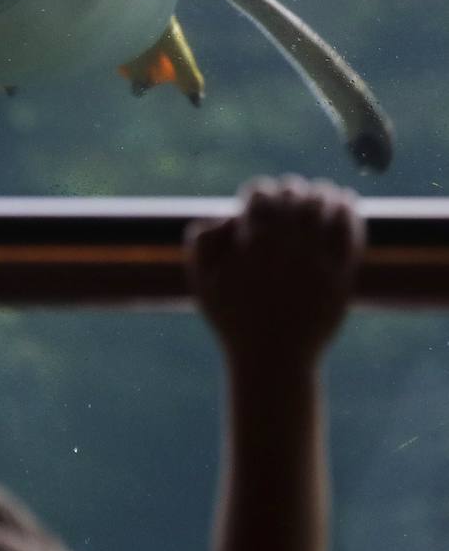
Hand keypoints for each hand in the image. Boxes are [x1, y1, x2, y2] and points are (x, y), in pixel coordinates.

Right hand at [186, 176, 363, 365]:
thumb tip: (230, 215)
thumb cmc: (233, 319)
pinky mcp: (342, 272)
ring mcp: (318, 256)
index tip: (258, 205)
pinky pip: (350, 228)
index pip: (260, 191)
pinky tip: (345, 204)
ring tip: (322, 194)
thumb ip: (201, 238)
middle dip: (289, 191)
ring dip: (321, 193)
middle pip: (293, 191)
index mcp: (253, 239)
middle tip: (290, 199)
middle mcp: (288, 242)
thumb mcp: (200, 280)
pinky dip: (348, 209)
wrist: (272, 358)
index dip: (257, 194)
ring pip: (325, 202)